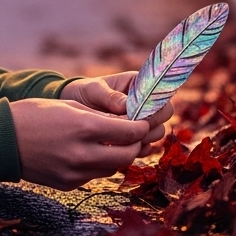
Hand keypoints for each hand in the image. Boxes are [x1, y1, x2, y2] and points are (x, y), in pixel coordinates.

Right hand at [9, 98, 149, 189]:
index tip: (144, 123)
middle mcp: (83, 154)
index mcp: (84, 128)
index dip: (141, 127)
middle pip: (127, 155)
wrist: (2, 140)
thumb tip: (126, 124)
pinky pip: (94, 176)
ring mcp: (75, 173)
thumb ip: (100, 118)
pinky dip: (99, 165)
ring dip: (118, 156)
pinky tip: (92, 153)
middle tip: (135, 136)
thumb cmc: (34, 115)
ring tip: (115, 143)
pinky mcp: (68, 184)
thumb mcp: (70, 106)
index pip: (130, 133)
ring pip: (112, 168)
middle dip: (135, 145)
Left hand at [60, 72, 174, 156]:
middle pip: (163, 117)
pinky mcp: (134, 138)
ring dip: (144, 139)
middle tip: (130, 131)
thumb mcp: (93, 90)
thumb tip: (125, 106)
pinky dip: (137, 150)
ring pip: (156, 133)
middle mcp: (145, 103)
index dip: (155, 108)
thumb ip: (109, 96)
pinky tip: (121, 149)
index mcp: (140, 85)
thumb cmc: (85, 92)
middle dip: (150, 126)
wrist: (72, 108)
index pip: (161, 97)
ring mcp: (141, 122)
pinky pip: (145, 147)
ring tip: (123, 140)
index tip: (139, 116)